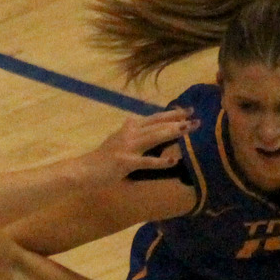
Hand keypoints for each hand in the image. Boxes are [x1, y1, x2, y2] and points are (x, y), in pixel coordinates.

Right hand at [81, 108, 195, 183]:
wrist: (83, 170)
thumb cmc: (103, 159)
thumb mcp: (119, 140)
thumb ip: (132, 132)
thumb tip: (145, 126)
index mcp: (129, 128)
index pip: (155, 118)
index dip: (172, 113)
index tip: (188, 110)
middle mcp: (130, 133)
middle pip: (158, 124)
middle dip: (178, 120)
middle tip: (196, 118)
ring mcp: (127, 147)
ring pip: (154, 137)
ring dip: (173, 132)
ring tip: (189, 129)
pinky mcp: (125, 162)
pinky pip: (145, 161)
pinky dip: (160, 161)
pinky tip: (173, 161)